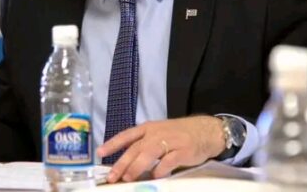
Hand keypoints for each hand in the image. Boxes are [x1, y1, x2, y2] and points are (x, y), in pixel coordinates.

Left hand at [97, 115, 225, 182]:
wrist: (207, 131)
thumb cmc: (180, 134)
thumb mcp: (160, 133)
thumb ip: (145, 145)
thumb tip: (127, 165)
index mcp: (149, 128)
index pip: (127, 135)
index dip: (113, 143)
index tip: (100, 152)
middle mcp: (157, 133)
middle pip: (135, 148)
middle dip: (122, 163)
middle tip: (112, 177)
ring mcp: (170, 141)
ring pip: (148, 154)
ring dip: (137, 167)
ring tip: (128, 178)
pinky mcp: (182, 151)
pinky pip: (168, 162)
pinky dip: (160, 170)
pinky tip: (155, 177)